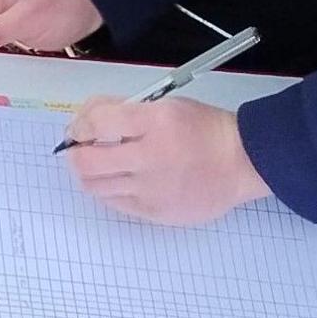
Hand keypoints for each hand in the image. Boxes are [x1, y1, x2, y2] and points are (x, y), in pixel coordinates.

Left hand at [57, 98, 267, 224]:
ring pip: (95, 186)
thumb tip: (87, 118)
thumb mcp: (166, 105)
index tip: (78, 127)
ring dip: (89, 173)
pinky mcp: (156, 211)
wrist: (241, 162)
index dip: (79, 124)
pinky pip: (115, 203)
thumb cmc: (204, 131)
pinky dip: (109, 190)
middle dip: (75, 153)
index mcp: (156, 122)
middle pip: (87, 161)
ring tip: (99, 165)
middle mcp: (152, 156)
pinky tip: (119, 180)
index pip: (98, 122)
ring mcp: (153, 188)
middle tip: (79, 148)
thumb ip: (125, 109)